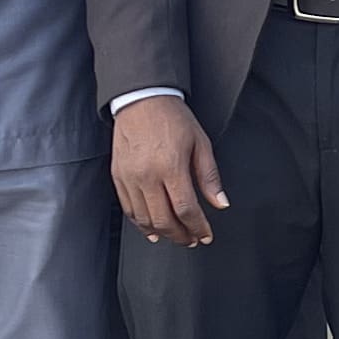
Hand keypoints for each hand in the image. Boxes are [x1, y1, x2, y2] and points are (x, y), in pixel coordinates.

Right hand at [114, 95, 224, 246]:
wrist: (141, 99)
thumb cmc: (172, 118)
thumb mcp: (200, 143)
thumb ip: (209, 177)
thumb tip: (221, 203)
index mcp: (171, 166)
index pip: (186, 209)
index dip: (198, 227)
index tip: (205, 235)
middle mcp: (147, 175)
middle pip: (164, 220)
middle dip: (181, 235)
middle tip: (192, 239)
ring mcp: (130, 178)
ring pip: (145, 219)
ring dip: (162, 233)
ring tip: (176, 236)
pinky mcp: (118, 177)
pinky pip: (129, 209)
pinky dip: (141, 224)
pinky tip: (152, 230)